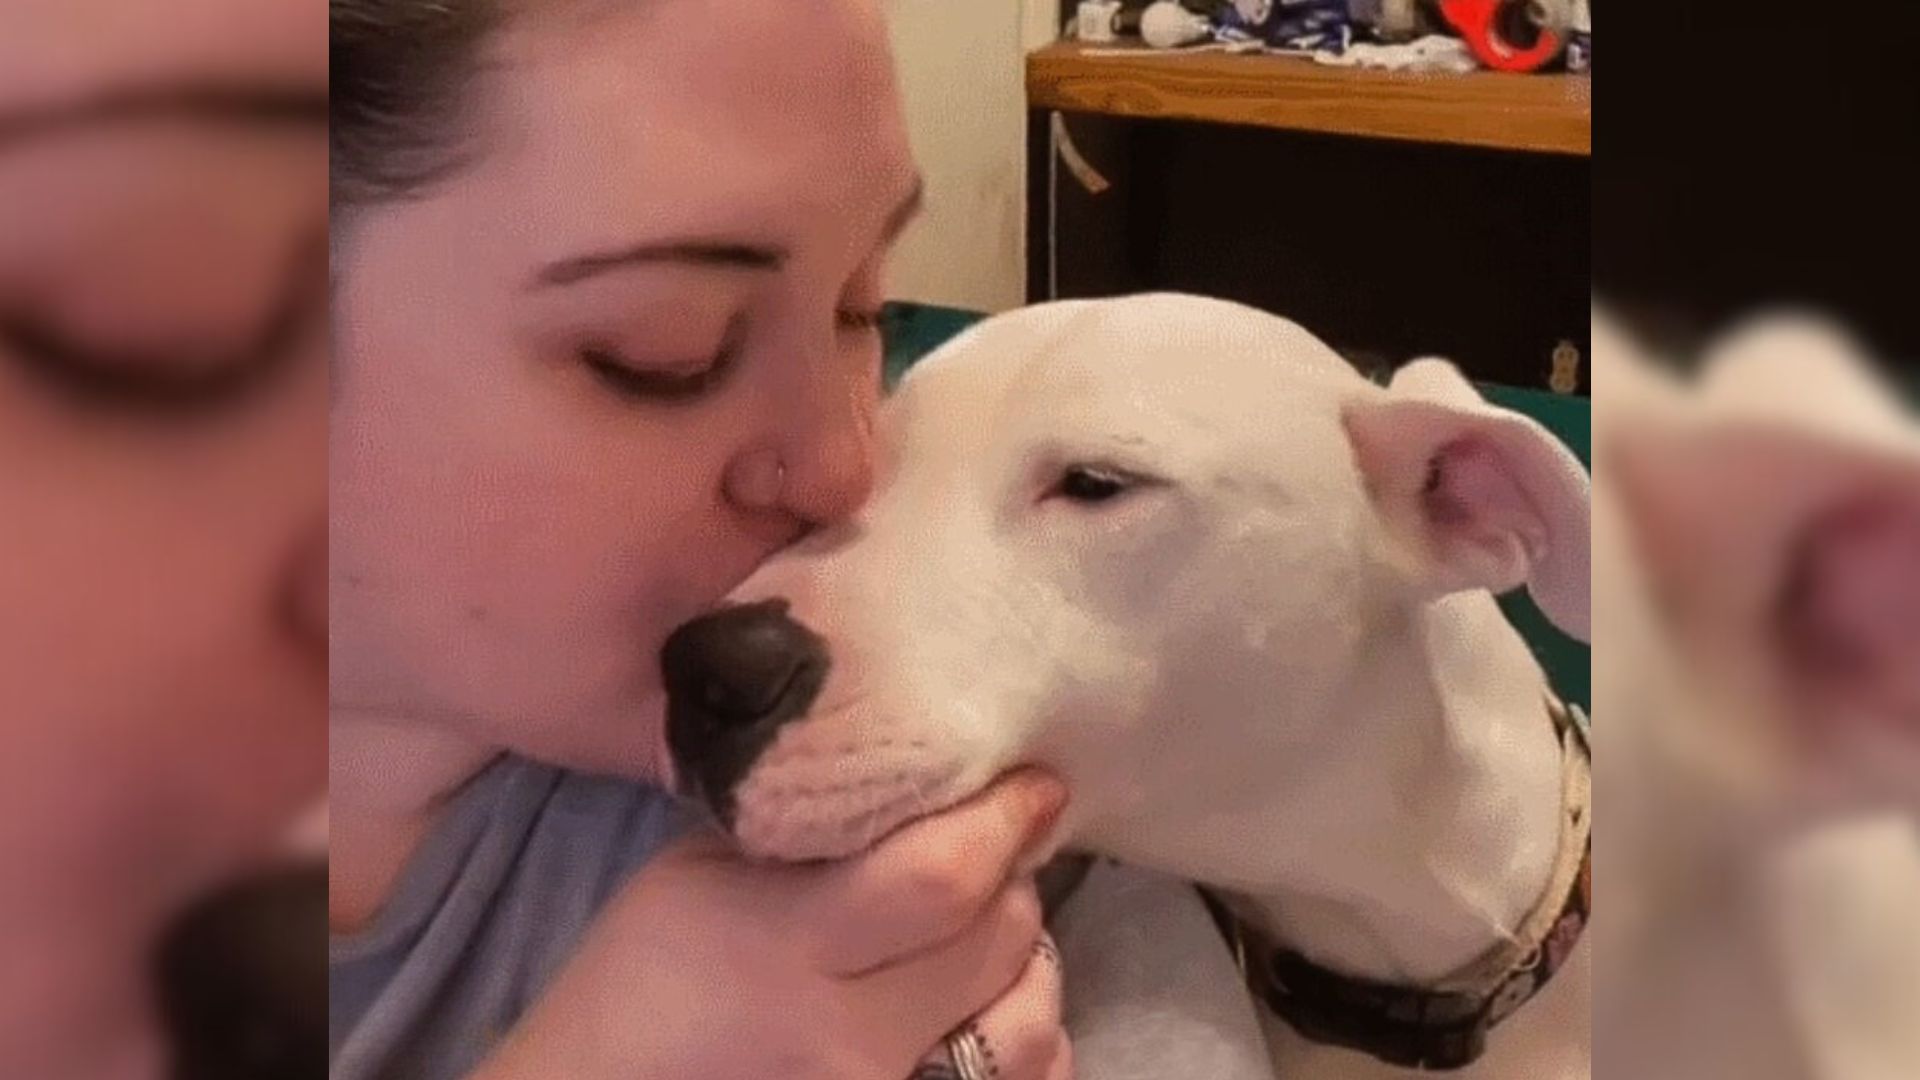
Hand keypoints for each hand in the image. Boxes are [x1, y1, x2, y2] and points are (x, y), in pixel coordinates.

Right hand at [473, 770, 1067, 1079]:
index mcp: (786, 951)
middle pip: (999, 942)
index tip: (1035, 786)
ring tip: (977, 943)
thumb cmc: (642, 984)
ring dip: (1022, 967)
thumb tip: (929, 783)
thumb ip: (812, 831)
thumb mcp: (701, 877)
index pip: (942, 878)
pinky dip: (1018, 1042)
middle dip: (1010, 882)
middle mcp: (848, 1043)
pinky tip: (973, 1014)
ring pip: (1032, 1026)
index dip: (1005, 823)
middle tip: (989, 857)